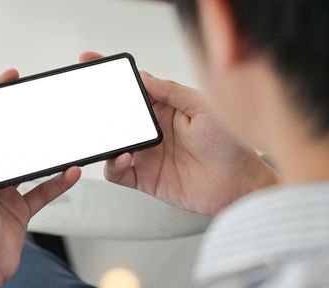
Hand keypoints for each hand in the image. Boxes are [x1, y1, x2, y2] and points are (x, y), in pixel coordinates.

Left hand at [0, 69, 80, 285]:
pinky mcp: (20, 208)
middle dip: (21, 124)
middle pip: (4, 142)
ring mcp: (3, 193)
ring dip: (45, 154)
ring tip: (61, 139)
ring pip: (28, 166)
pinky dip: (58, 182)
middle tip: (39, 105)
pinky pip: (43, 190)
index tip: (8, 80)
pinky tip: (71, 172)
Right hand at [80, 52, 277, 215]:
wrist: (238, 185)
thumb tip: (144, 77)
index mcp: (166, 108)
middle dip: (98, 106)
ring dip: (105, 138)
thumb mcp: (204, 107)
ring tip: (113, 135)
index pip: (133, 88)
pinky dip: (113, 164)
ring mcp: (147, 154)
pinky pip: (117, 171)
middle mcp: (153, 130)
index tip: (90, 62)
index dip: (112, 76)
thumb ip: (172, 92)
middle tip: (91, 102)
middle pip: (115, 115)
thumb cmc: (230, 145)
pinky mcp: (145, 178)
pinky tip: (125, 157)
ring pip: (112, 143)